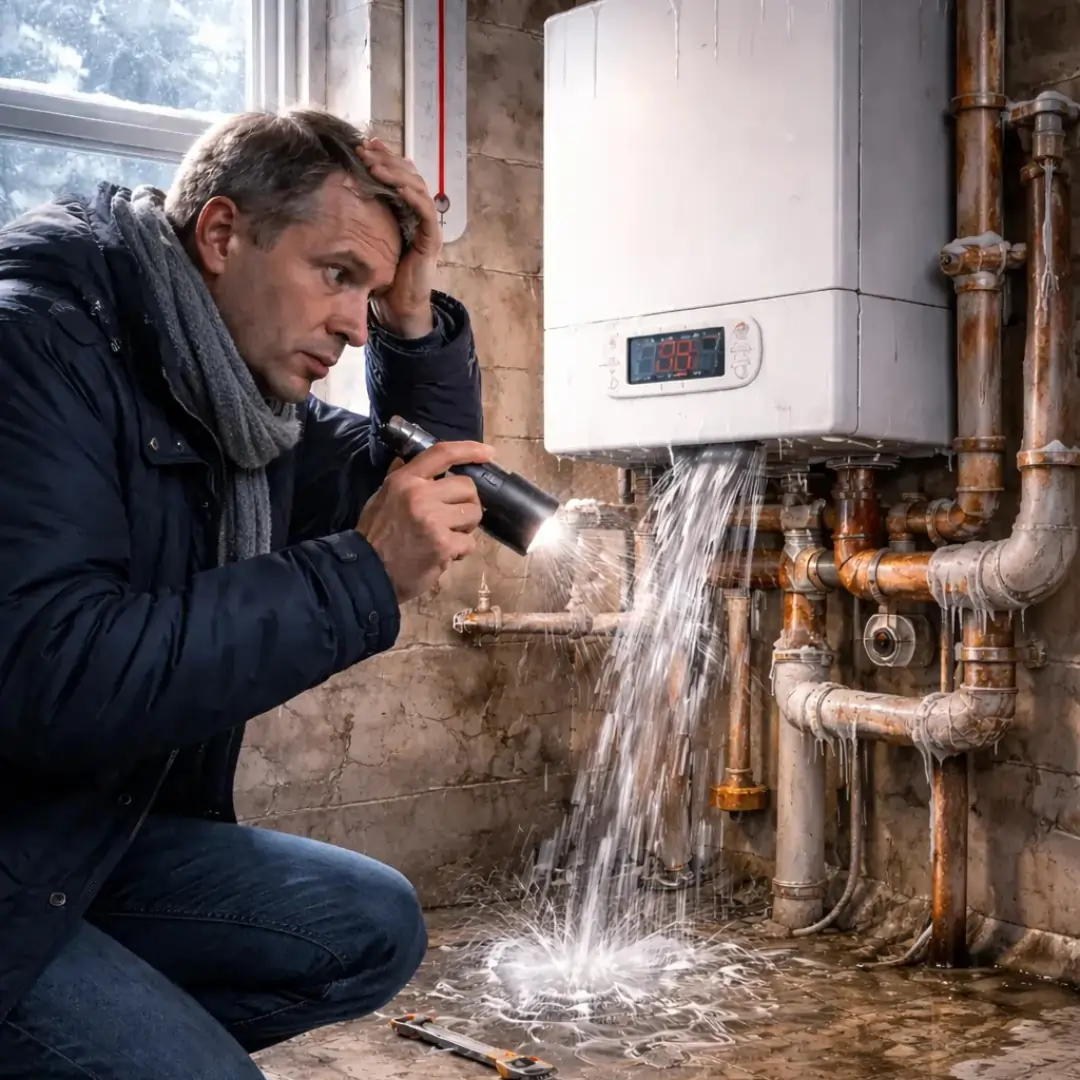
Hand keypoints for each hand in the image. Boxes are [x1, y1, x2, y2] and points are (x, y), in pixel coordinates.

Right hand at [356, 440, 494, 601]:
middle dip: (466, 503)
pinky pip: (469, 542)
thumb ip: (399, 478)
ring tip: (448, 535)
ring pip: (473, 513)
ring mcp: (433, 520)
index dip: (470, 449)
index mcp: (405, 480)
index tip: (488, 452)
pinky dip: (461, 550)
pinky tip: (444, 554)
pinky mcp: (443, 545)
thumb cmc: (375, 535)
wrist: (368, 573)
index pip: (442, 453)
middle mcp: (420, 495)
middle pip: (467, 487)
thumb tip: (405, 457)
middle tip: (454, 518)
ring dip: (466, 527)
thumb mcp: (381, 498)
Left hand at [357, 138, 441, 338]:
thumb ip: (359, 220)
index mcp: (406, 212)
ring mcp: (428, 226)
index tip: (363, 145)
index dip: (384, 158)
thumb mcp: (366, 242)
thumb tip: (329, 199)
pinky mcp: (431, 240)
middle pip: (409, 175)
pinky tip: (395, 185)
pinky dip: (412, 195)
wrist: (398, 309)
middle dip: (387, 159)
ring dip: (396, 172)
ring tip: (375, 163)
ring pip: (418, 187)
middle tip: (366, 148)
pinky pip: (425, 210)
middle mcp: (419, 215)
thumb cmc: (381, 278)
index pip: (400, 176)